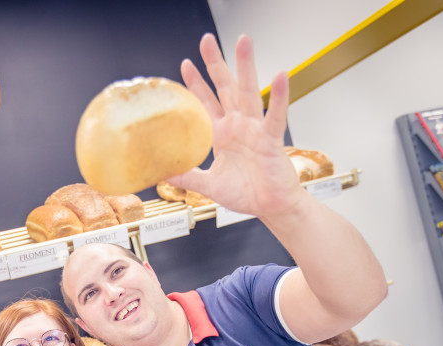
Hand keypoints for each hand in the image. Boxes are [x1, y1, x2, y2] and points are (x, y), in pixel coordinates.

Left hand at [168, 34, 302, 218]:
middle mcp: (239, 126)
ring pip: (249, 92)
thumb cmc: (247, 194)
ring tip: (243, 42)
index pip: (207, 102)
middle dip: (216, 63)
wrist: (270, 208)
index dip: (196, 83)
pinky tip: (281, 75)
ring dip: (246, 66)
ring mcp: (255, 130)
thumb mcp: (208, 185)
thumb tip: (161, 174)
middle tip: (206, 40)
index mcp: (223, 134)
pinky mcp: (271, 139)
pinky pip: (275, 115)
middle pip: (226, 87)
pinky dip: (278, 96)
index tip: (185, 64)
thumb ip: (187, 176)